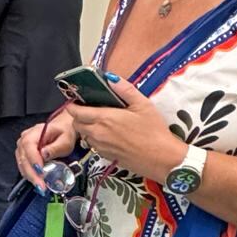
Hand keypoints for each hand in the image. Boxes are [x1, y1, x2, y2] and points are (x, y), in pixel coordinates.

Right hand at [17, 111, 77, 189]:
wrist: (62, 129)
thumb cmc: (64, 133)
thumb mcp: (65, 140)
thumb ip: (55, 148)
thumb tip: (44, 154)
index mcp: (36, 132)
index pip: (28, 145)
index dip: (33, 159)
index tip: (40, 171)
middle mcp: (25, 138)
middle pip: (23, 156)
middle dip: (31, 173)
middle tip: (40, 185)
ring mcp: (23, 146)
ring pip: (21, 162)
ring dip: (30, 175)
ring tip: (40, 186)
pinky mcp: (24, 153)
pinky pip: (23, 165)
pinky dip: (29, 174)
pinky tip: (37, 181)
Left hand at [63, 76, 187, 181]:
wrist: (162, 159)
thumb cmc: (154, 131)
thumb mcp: (143, 105)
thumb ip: (125, 90)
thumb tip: (110, 77)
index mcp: (104, 118)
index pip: (75, 111)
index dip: (73, 105)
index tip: (78, 100)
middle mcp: (98, 133)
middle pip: (76, 124)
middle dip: (78, 116)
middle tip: (90, 110)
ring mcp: (100, 147)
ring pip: (83, 136)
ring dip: (86, 128)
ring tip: (100, 122)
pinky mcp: (106, 156)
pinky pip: (93, 146)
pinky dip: (95, 139)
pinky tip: (109, 135)